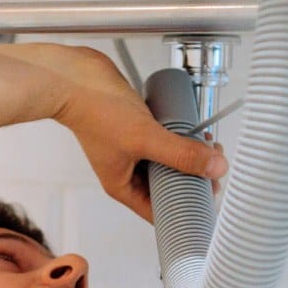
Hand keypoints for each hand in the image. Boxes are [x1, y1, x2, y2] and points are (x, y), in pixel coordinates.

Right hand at [4, 42, 227, 223]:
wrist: (73, 77)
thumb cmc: (94, 111)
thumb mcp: (144, 138)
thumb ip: (180, 153)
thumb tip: (214, 167)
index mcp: (123, 186)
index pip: (159, 210)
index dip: (185, 208)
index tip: (208, 198)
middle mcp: (128, 171)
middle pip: (167, 185)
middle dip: (193, 178)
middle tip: (214, 168)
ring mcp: (132, 149)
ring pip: (168, 161)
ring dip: (189, 156)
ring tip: (208, 147)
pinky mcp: (137, 127)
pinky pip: (164, 139)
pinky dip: (180, 137)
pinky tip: (195, 130)